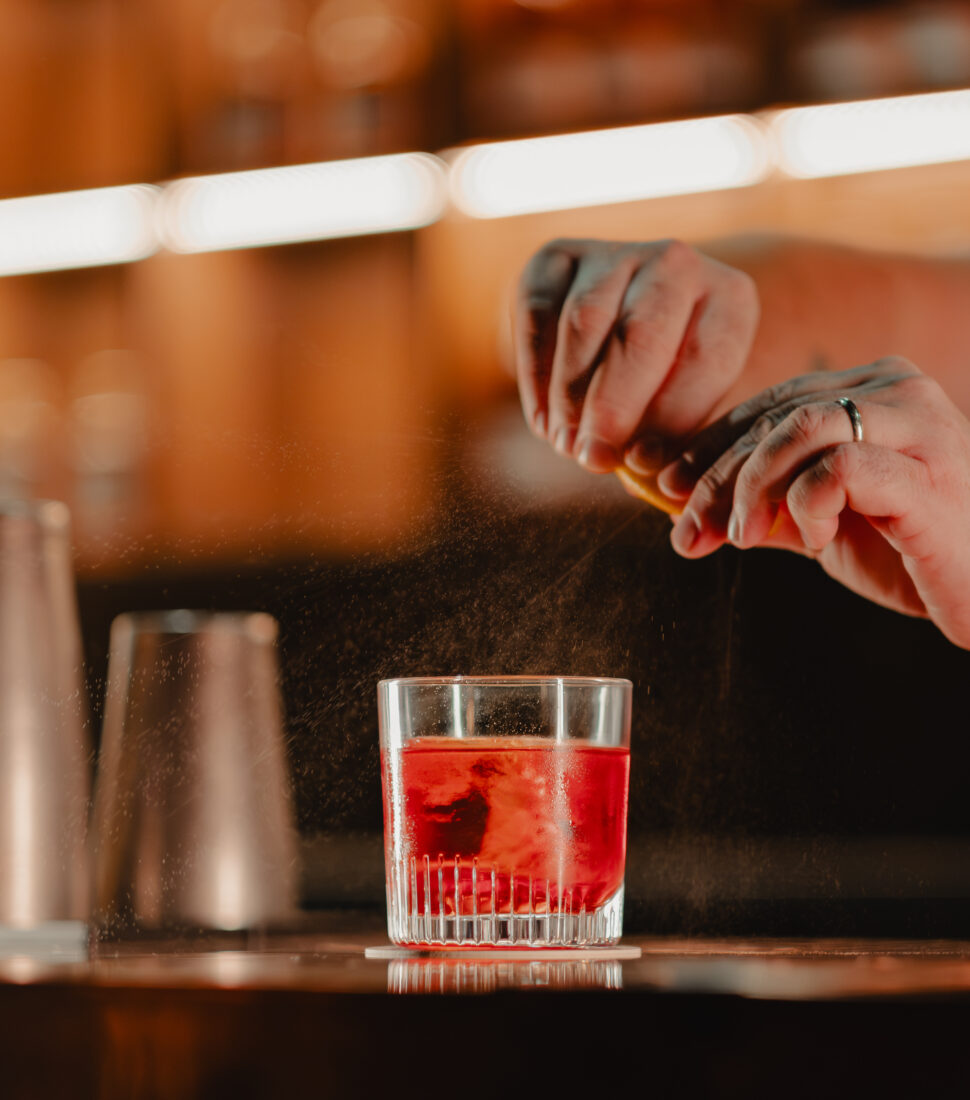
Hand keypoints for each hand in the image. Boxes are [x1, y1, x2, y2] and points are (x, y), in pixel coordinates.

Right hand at [513, 238, 759, 474]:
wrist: (629, 317)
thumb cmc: (670, 382)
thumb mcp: (695, 406)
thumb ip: (682, 440)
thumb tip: (665, 494)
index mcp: (730, 298)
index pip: (705, 356)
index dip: (673, 414)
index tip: (643, 463)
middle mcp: (676, 262)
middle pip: (641, 334)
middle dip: (614, 407)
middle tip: (592, 460)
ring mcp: (613, 252)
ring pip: (583, 324)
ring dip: (570, 396)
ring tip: (567, 447)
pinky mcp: (556, 257)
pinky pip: (537, 315)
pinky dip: (535, 376)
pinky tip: (544, 423)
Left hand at [656, 358, 969, 647]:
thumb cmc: (910, 552)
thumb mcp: (821, 520)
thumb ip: (763, 504)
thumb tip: (685, 511)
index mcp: (872, 387)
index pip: (770, 403)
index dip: (710, 446)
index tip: (667, 485)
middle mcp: (897, 389)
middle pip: (775, 416)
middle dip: (716, 478)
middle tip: (688, 531)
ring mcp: (920, 425)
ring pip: (799, 426)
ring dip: (753, 487)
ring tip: (744, 538)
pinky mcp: (929, 474)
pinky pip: (839, 467)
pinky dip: (807, 504)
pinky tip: (815, 539)